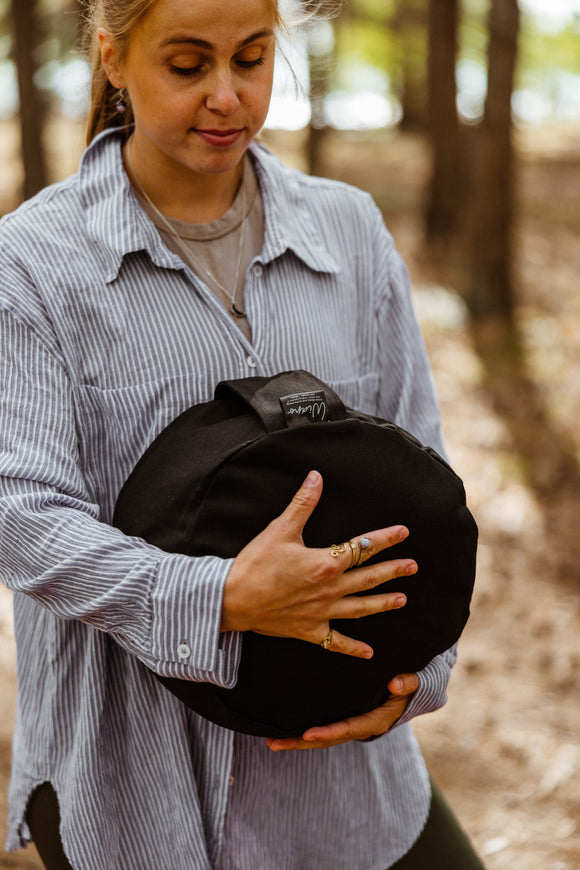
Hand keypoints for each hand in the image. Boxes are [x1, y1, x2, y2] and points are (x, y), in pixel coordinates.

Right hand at [221, 470, 417, 658]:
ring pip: (360, 609)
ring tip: (402, 600)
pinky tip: (369, 652)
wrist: (233, 599)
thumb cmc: (255, 563)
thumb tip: (316, 477)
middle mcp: (330, 589)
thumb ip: (302, 503)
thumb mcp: (280, 529)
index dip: (385, 538)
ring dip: (382, 604)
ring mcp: (322, 612)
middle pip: (368, 578)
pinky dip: (353, 648)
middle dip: (393, 571)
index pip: (362, 547)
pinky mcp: (310, 630)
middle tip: (413, 567)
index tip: (404, 532)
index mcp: (325, 562)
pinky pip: (336, 642)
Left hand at [266, 673, 419, 750]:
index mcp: (375, 720)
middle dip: (300, 743)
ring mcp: (351, 725)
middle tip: (273, 743)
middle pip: (327, 739)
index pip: (348, 728)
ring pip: (322, 737)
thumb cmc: (412, 684)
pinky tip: (285, 730)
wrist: (413, 692)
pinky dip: (305, 733)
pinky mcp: (345, 719)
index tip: (308, 733)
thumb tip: (396, 684)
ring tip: (271, 742)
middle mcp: (360, 727)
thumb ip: (408, 683)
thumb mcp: (415, 682)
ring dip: (297, 741)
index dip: (328, 732)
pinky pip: (323, 729)